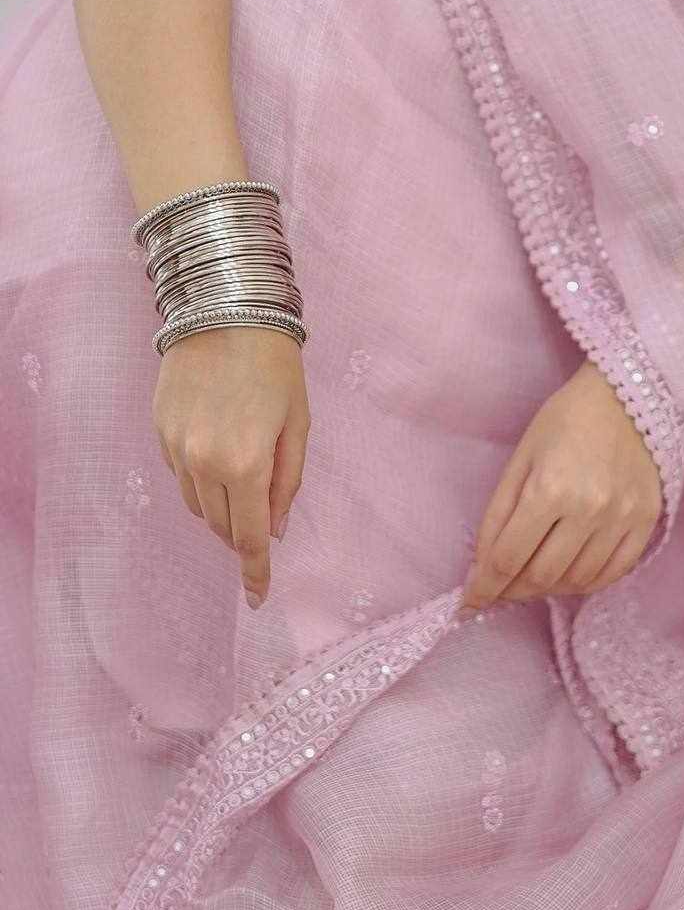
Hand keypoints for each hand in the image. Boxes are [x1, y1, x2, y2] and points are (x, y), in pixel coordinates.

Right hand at [152, 325, 310, 608]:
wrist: (224, 311)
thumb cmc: (276, 368)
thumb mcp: (297, 426)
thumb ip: (288, 483)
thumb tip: (275, 530)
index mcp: (246, 464)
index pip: (248, 538)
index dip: (255, 572)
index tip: (259, 598)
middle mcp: (204, 462)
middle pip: (220, 526)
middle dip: (240, 535)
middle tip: (260, 523)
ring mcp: (176, 447)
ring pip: (197, 505)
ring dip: (220, 508)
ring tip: (241, 479)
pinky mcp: (159, 430)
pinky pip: (180, 474)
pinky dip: (201, 478)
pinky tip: (217, 450)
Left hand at [460, 359, 661, 608]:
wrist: (628, 396)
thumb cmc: (565, 421)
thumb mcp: (520, 459)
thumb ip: (498, 515)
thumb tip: (482, 566)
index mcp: (549, 489)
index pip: (508, 558)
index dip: (485, 587)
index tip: (470, 603)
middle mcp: (589, 509)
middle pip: (542, 576)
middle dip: (514, 590)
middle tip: (502, 586)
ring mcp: (621, 518)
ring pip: (577, 581)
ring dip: (549, 588)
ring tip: (534, 576)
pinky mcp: (646, 521)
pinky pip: (614, 572)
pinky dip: (587, 583)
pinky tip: (570, 574)